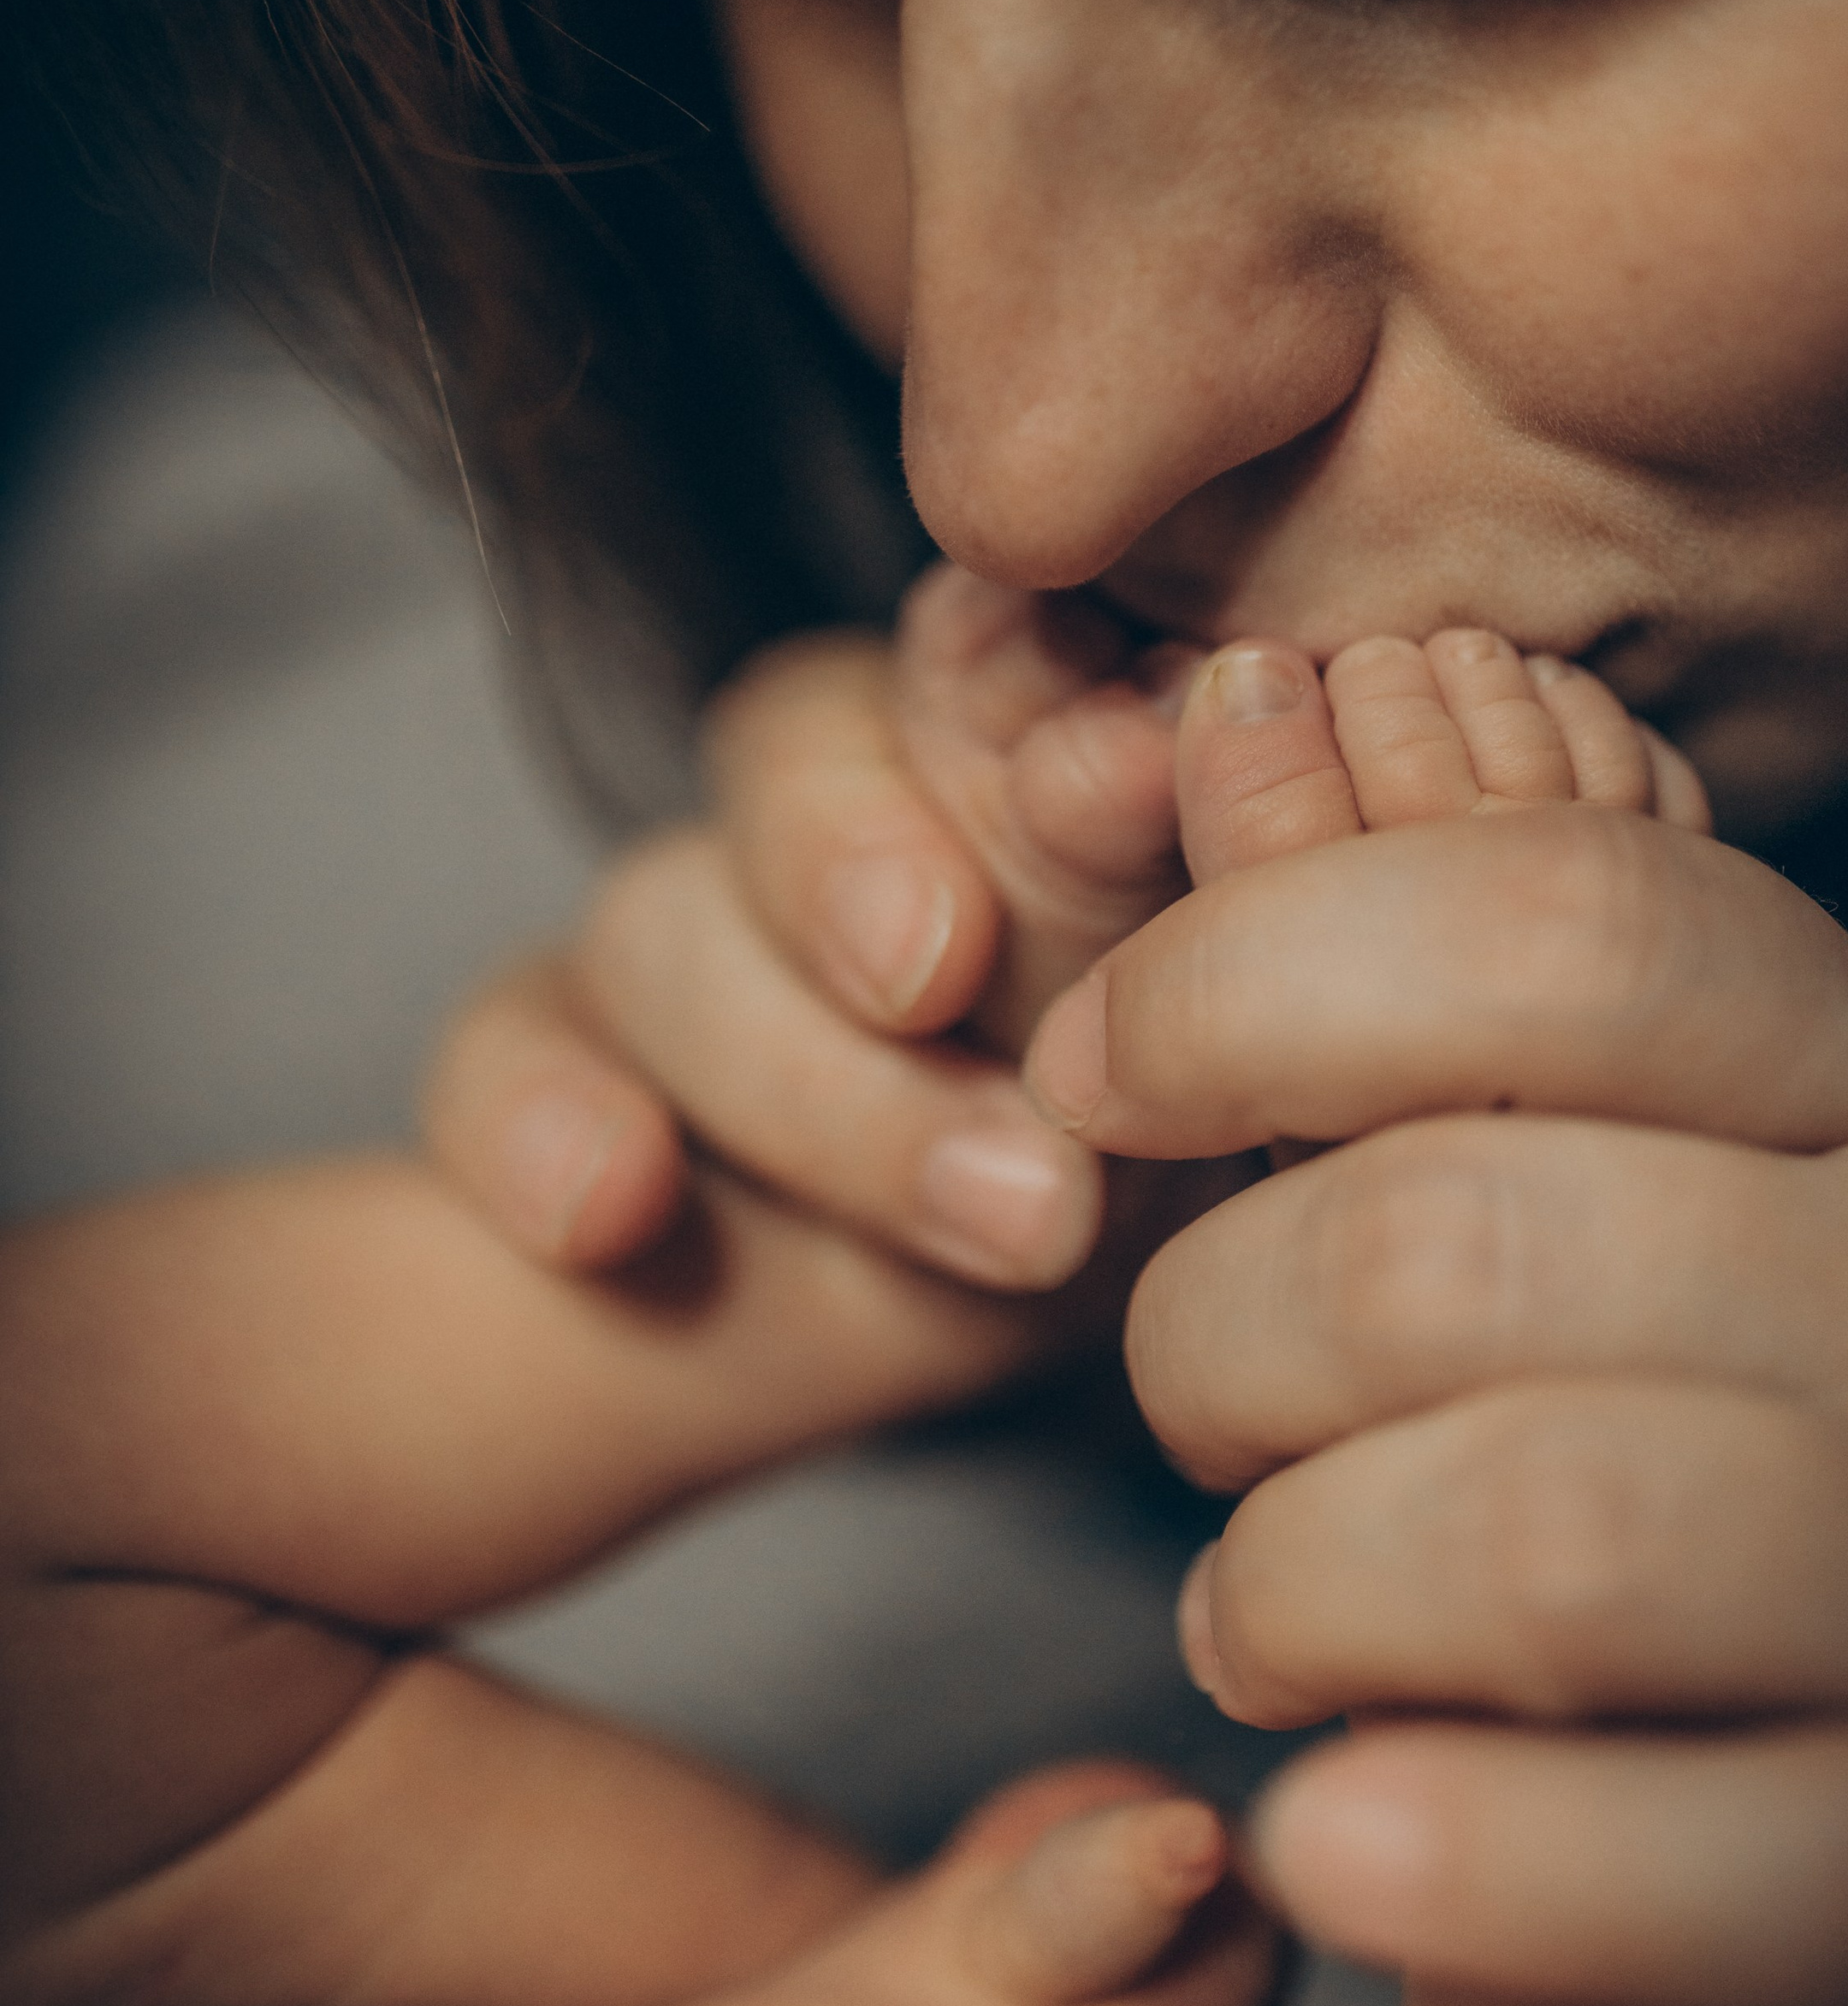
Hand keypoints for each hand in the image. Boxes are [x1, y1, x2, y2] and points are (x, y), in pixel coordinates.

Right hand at [422, 570, 1222, 1431]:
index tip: (1119, 762)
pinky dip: (548, 1130)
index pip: (985, 655)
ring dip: (801, 1076)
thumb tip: (1188, 720)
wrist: (881, 1351)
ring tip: (991, 1217)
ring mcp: (674, 926)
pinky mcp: (536, 1054)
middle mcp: (830, 809)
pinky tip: (607, 1209)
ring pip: (658, 918)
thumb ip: (1149, 893)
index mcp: (1010, 760)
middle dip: (861, 855)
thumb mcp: (1167, 1063)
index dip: (1025, 694)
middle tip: (938, 968)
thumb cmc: (1095, 1174)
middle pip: (794, 746)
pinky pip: (500, 1054)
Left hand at [1024, 730, 1847, 2005]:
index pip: (1556, 923)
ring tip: (1270, 1617)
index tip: (1095, 1065)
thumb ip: (1430, 975)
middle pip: (1468, 1235)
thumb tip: (1235, 712)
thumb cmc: (1721, 1446)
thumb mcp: (1617, 1170)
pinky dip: (1466, 1867)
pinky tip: (1346, 1850)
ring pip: (1548, 1540)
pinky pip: (1727, 1870)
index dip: (1250, 972)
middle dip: (1219, 1336)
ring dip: (1300, 1591)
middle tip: (1206, 1417)